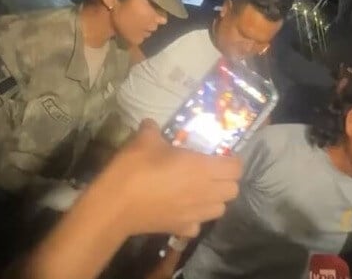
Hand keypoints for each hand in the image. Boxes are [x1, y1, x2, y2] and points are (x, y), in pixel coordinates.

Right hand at [100, 119, 241, 237]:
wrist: (116, 205)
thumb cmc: (135, 168)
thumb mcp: (145, 140)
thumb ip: (153, 129)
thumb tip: (151, 124)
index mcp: (202, 168)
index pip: (235, 167)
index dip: (232, 161)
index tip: (221, 156)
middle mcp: (205, 192)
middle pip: (233, 190)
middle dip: (227, 180)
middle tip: (211, 172)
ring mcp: (195, 214)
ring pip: (220, 209)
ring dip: (216, 200)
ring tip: (200, 191)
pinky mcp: (181, 229)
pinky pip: (198, 225)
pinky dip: (196, 219)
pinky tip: (183, 210)